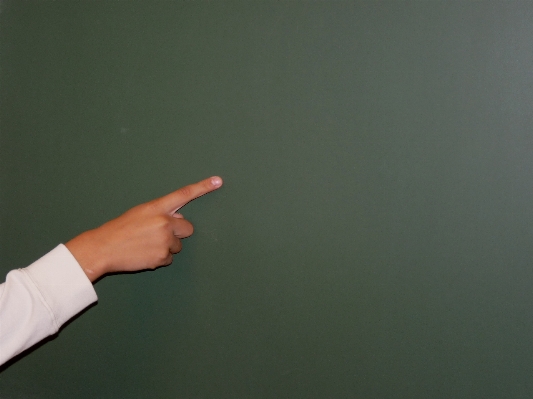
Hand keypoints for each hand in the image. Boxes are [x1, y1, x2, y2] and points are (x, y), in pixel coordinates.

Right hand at [65, 176, 222, 281]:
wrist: (103, 248)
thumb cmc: (120, 229)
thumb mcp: (140, 213)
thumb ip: (161, 214)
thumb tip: (179, 219)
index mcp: (157, 207)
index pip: (184, 194)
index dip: (203, 187)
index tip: (218, 181)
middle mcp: (164, 222)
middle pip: (188, 228)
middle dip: (178, 233)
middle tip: (158, 235)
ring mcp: (165, 240)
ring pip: (178, 246)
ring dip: (167, 247)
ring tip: (146, 245)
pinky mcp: (162, 256)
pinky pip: (168, 259)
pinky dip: (159, 258)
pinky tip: (144, 254)